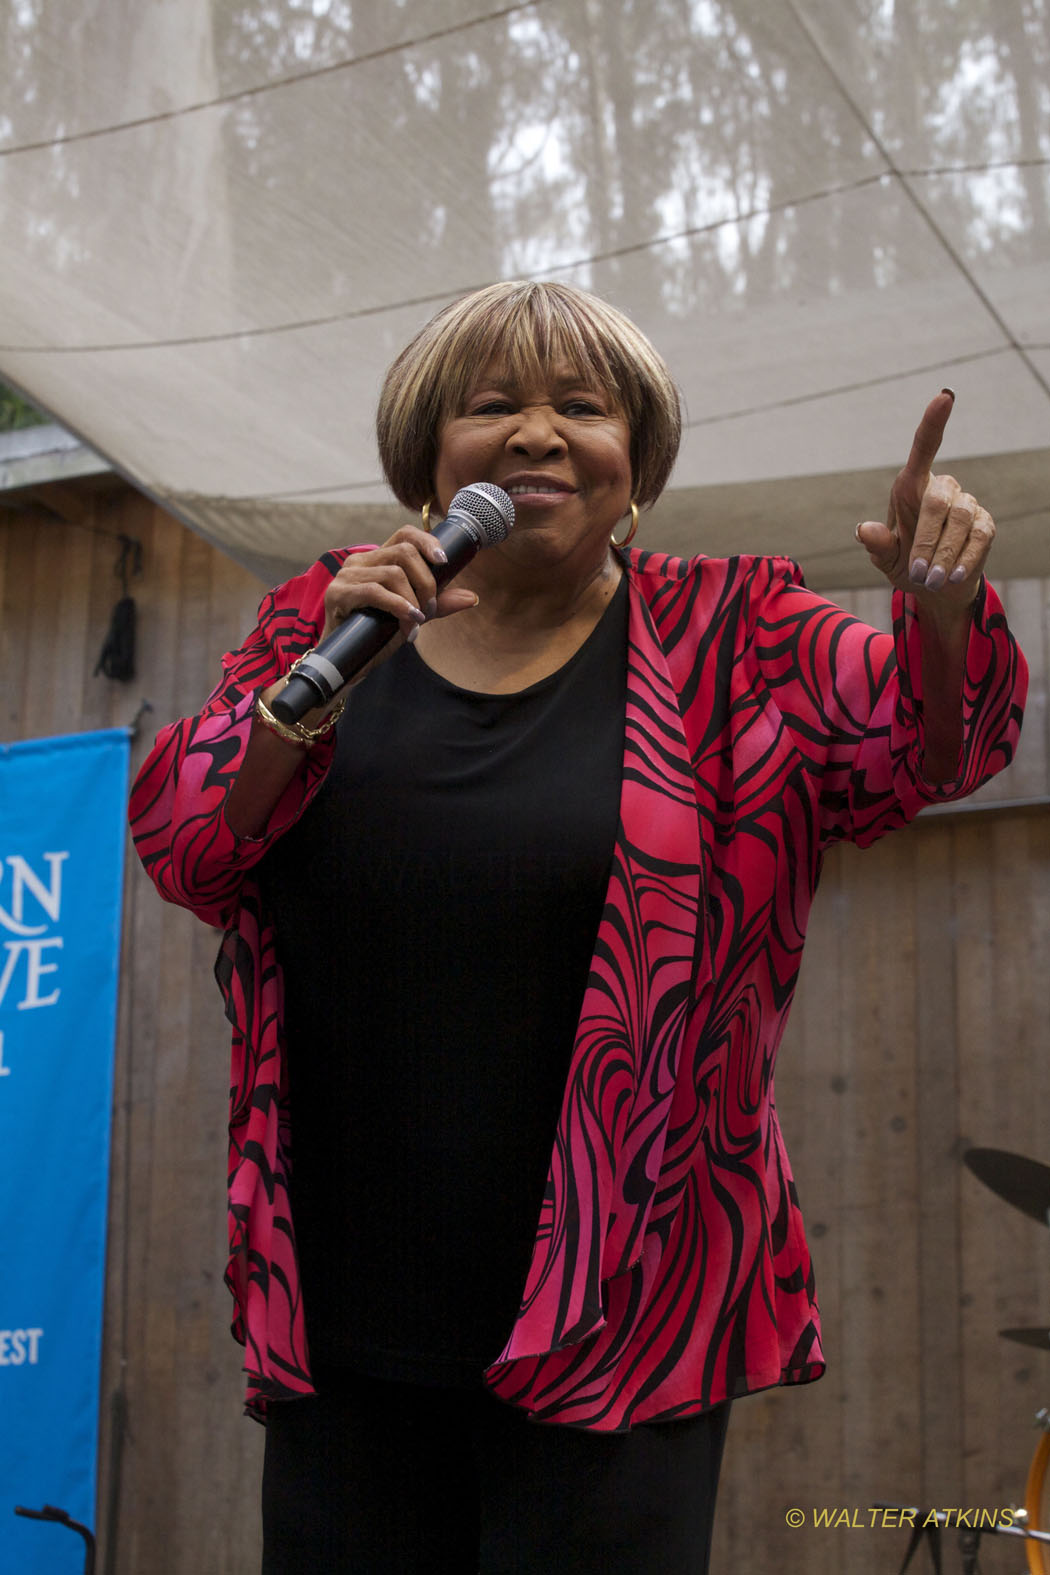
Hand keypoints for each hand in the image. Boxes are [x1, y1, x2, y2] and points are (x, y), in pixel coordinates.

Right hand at [320, 525, 478, 649]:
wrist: (348, 662)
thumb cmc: (376, 635)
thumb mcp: (412, 616)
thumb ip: (437, 604)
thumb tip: (471, 597)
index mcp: (377, 560)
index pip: (404, 534)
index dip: (427, 541)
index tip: (444, 562)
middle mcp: (360, 561)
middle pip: (405, 552)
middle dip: (426, 582)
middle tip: (428, 609)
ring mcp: (347, 575)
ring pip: (393, 573)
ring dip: (413, 601)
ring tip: (416, 623)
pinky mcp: (338, 593)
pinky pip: (375, 591)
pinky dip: (398, 606)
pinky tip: (409, 622)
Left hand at [855, 391, 994, 613]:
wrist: (935, 587)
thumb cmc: (904, 563)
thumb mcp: (885, 557)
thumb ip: (877, 544)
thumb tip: (864, 530)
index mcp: (911, 486)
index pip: (924, 447)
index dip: (934, 422)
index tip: (944, 397)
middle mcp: (941, 489)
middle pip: (938, 500)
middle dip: (926, 539)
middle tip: (916, 572)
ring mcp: (966, 505)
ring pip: (960, 519)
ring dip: (943, 553)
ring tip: (930, 579)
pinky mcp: (985, 525)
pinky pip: (978, 537)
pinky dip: (964, 559)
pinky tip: (953, 576)